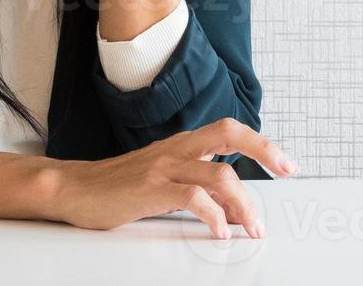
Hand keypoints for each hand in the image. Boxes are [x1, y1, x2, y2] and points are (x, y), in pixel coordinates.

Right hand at [46, 117, 299, 236]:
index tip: (286, 163)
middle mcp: (176, 149)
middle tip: (287, 171)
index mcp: (181, 144)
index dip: (261, 142)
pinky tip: (218, 232)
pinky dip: (213, 216)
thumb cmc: (118, 186)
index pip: (228, 130)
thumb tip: (234, 208)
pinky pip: (193, 197)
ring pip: (218, 173)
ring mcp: (164, 167)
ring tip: (251, 227)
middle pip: (229, 133)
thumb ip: (198, 187)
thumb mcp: (163, 180)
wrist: (75, 189)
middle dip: (264, 150)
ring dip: (243, 203)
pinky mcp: (151, 188)